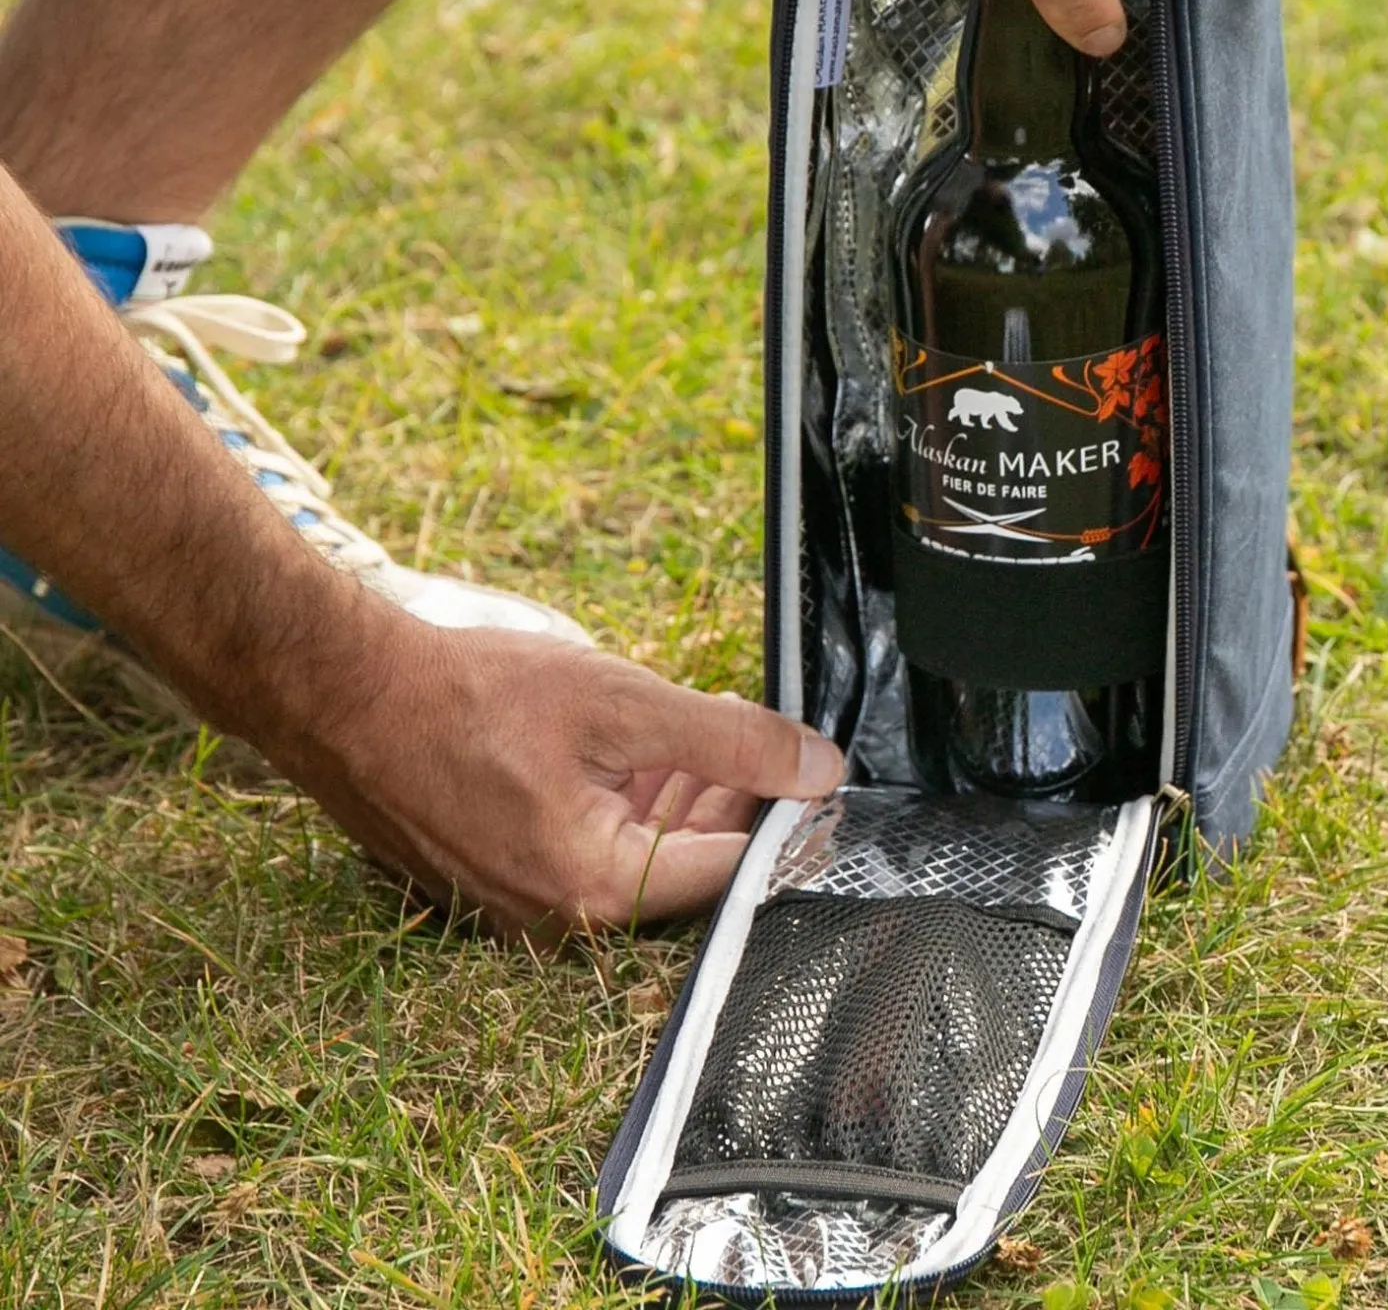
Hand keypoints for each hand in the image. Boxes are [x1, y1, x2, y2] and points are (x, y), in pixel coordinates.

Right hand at [276, 611, 842, 938]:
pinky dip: (626, 799)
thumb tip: (819, 768)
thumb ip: (730, 740)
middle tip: (766, 738)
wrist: (342, 692)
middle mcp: (561, 920)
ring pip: (639, 854)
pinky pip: (590, 848)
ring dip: (682, 795)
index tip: (820, 773)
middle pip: (687, 867)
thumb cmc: (471, 695)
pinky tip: (643, 744)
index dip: (785, 818)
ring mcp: (524, 903)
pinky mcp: (500, 874)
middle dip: (733, 801)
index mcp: (599, 891)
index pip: (733, 872)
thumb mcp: (622, 704)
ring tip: (706, 727)